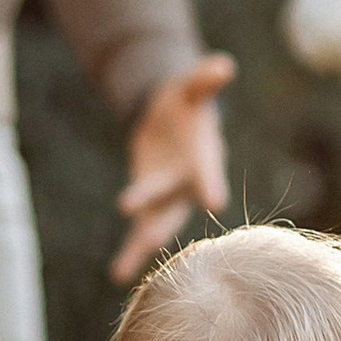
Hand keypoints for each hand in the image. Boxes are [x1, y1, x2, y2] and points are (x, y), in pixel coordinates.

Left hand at [112, 53, 235, 281]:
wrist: (174, 122)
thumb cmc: (184, 104)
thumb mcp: (189, 87)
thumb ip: (204, 80)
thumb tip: (223, 64)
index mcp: (202, 158)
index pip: (206, 171)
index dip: (211, 183)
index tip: (215, 201)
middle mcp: (187, 185)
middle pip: (174, 204)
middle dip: (163, 220)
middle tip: (154, 238)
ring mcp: (168, 199)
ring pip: (156, 224)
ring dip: (142, 243)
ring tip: (125, 266)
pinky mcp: (150, 205)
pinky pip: (139, 231)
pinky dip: (130, 253)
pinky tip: (117, 275)